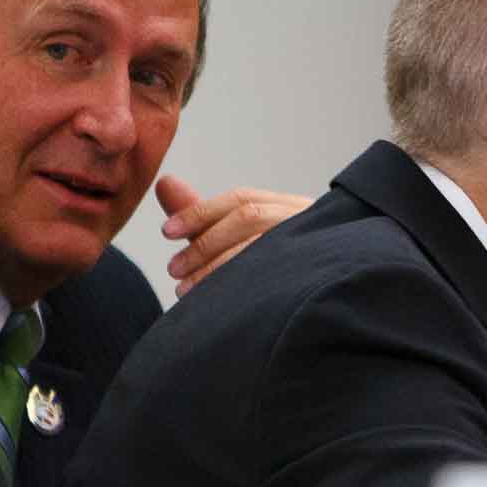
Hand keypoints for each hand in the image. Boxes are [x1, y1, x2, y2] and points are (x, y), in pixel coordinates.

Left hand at [156, 177, 309, 295]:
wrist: (321, 302)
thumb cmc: (272, 267)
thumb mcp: (236, 240)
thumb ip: (202, 216)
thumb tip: (164, 182)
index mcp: (290, 207)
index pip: (241, 200)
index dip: (200, 213)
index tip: (167, 232)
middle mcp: (306, 221)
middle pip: (251, 218)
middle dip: (206, 242)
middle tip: (173, 268)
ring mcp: (317, 247)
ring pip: (262, 248)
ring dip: (217, 268)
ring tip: (185, 290)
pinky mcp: (318, 277)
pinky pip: (275, 281)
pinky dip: (241, 289)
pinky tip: (217, 305)